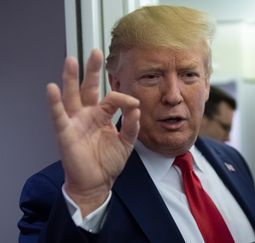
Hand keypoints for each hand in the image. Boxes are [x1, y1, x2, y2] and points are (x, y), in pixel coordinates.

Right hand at [47, 50, 139, 215]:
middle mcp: (88, 115)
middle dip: (91, 71)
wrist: (97, 183)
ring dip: (71, 78)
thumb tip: (137, 108)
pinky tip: (52, 88)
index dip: (123, 98)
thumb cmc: (108, 162)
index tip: (134, 103)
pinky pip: (58, 116)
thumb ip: (132, 126)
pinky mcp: (65, 133)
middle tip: (95, 52)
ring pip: (72, 96)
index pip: (112, 99)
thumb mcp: (126, 143)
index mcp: (102, 116)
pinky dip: (54, 103)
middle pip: (88, 88)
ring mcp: (76, 122)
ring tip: (71, 60)